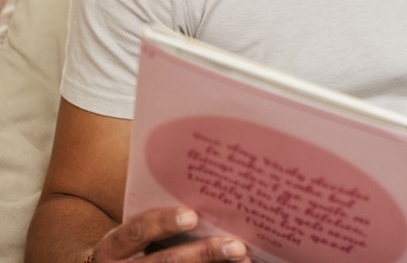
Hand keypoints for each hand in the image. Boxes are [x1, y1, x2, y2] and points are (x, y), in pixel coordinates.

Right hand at [90, 208, 248, 262]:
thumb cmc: (130, 248)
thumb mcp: (133, 234)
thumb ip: (158, 220)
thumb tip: (208, 198)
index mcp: (113, 248)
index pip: (136, 232)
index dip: (163, 223)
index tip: (193, 216)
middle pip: (164, 262)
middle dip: (203, 254)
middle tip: (236, 246)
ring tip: (244, 260)